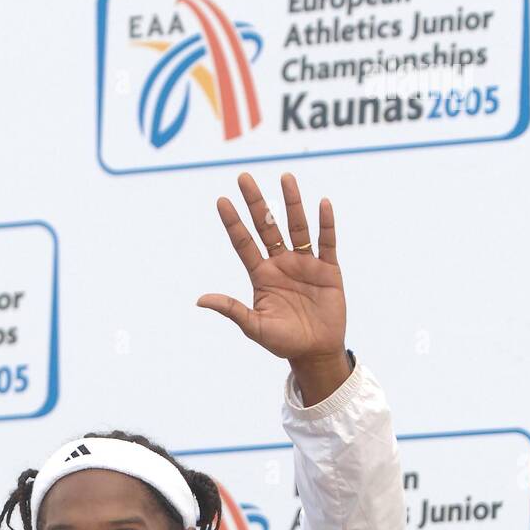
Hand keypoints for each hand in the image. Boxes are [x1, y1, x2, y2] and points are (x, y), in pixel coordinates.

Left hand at [197, 172, 345, 365]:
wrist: (316, 352)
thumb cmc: (284, 342)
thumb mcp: (254, 327)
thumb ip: (232, 309)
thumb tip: (200, 300)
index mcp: (261, 275)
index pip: (244, 243)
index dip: (233, 222)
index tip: (222, 200)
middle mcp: (281, 263)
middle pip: (267, 226)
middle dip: (256, 202)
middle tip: (244, 177)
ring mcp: (305, 264)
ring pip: (297, 227)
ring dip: (291, 202)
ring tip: (285, 177)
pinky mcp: (328, 269)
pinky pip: (327, 242)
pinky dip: (325, 224)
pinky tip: (322, 204)